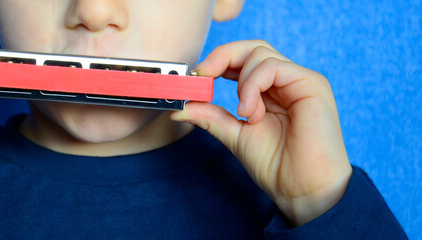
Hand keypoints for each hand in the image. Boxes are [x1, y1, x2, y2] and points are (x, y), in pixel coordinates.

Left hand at [171, 40, 351, 225]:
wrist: (302, 190)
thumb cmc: (276, 166)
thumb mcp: (234, 134)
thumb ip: (209, 116)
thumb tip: (177, 107)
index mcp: (269, 91)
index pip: (242, 60)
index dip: (217, 61)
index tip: (195, 76)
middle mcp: (285, 82)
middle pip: (251, 48)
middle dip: (222, 57)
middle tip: (203, 74)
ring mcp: (299, 80)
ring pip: (259, 53)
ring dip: (242, 83)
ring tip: (244, 114)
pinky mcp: (311, 83)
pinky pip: (273, 67)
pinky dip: (253, 85)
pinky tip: (252, 112)